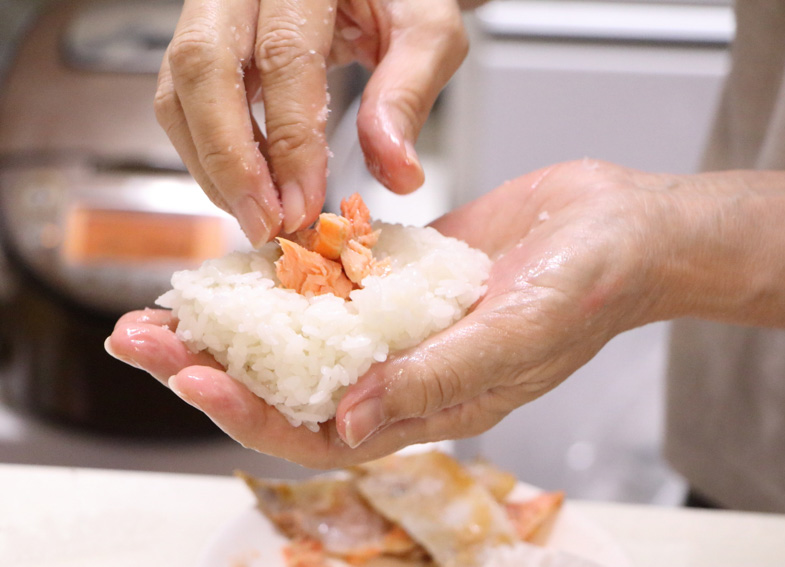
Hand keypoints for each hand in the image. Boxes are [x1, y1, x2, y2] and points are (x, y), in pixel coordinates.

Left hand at [107, 160, 664, 467]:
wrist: (620, 230)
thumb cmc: (588, 290)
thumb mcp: (518, 336)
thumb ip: (438, 382)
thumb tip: (352, 419)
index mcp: (429, 406)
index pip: (322, 432)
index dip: (251, 414)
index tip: (194, 380)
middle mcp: (403, 372)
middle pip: (290, 386)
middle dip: (213, 368)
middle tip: (143, 340)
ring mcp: (398, 324)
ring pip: (299, 336)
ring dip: (234, 322)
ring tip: (169, 304)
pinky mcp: (400, 278)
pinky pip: (330, 284)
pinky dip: (282, 276)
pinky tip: (242, 261)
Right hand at [155, 0, 468, 244]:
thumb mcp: (428, 32)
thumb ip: (410, 95)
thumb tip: (396, 172)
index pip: (284, 56)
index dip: (290, 141)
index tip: (303, 205)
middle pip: (203, 66)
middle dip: (229, 160)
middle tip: (264, 224)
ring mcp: (215, 10)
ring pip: (180, 87)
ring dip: (213, 166)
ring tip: (258, 217)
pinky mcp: (205, 42)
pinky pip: (183, 99)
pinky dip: (210, 154)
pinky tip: (249, 189)